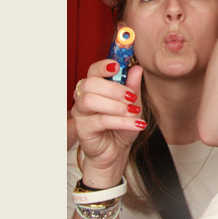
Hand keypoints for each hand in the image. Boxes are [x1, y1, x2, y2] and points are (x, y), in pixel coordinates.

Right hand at [70, 57, 145, 187]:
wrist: (116, 152)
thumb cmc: (121, 127)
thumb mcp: (133, 106)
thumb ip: (133, 88)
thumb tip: (137, 69)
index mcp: (94, 88)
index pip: (93, 70)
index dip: (103, 66)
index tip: (117, 66)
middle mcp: (83, 97)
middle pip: (90, 84)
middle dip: (114, 88)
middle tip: (132, 97)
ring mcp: (80, 113)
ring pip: (90, 101)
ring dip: (115, 105)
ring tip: (134, 111)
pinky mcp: (83, 129)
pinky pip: (100, 121)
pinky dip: (121, 121)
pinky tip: (137, 124)